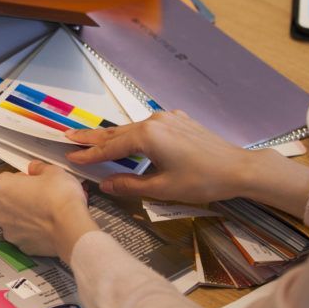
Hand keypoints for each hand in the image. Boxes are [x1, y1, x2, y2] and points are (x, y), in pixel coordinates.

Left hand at [0, 161, 97, 260]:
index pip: (6, 178)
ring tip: (47, 211)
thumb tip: (36, 169)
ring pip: (15, 219)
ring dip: (27, 214)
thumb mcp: (52, 171)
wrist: (71, 228)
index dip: (22, 178)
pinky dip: (33, 230)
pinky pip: (25, 234)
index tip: (34, 181)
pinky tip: (48, 225)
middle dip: (22, 197)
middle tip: (42, 195)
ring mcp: (8, 230)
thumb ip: (38, 168)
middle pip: (8, 200)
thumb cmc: (59, 199)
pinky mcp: (20, 245)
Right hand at [65, 111, 308, 216]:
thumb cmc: (201, 181)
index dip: (89, 154)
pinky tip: (130, 139)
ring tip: (92, 138)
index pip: (110, 147)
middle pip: (116, 132)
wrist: (239, 168)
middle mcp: (153, 121)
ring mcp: (167, 118)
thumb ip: (130, 185)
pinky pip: (149, 126)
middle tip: (69, 136)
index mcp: (146, 136)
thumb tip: (106, 185)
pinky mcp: (179, 120)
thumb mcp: (163, 188)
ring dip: (112, 135)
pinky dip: (133, 134)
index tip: (69, 157)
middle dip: (92, 137)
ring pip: (132, 128)